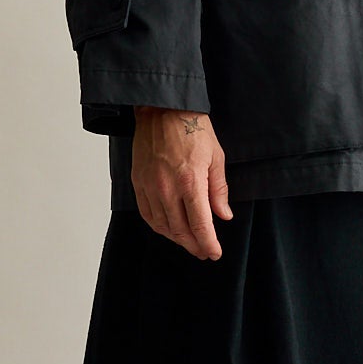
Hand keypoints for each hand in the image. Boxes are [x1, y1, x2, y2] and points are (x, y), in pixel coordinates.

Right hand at [131, 106, 232, 258]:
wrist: (162, 110)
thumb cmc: (193, 130)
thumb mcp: (216, 157)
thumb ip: (218, 190)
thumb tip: (223, 216)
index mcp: (190, 182)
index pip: (200, 225)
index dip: (208, 243)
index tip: (214, 253)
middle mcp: (167, 188)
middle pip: (180, 230)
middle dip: (194, 245)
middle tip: (204, 252)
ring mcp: (150, 186)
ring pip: (162, 226)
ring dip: (177, 239)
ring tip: (189, 242)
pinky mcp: (138, 182)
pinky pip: (147, 214)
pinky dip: (158, 226)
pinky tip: (168, 229)